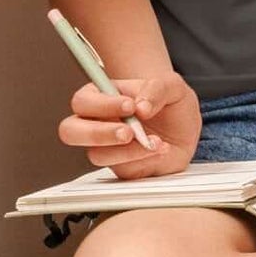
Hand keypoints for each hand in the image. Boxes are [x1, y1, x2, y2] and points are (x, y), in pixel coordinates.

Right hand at [58, 71, 201, 179]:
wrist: (185, 128)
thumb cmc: (169, 103)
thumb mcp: (171, 86)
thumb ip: (156, 89)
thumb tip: (141, 107)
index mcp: (101, 96)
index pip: (83, 101)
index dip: (101, 105)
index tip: (130, 105)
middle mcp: (97, 122)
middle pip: (70, 131)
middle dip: (98, 133)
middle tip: (128, 132)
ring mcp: (106, 148)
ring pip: (95, 155)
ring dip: (126, 151)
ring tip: (153, 142)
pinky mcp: (120, 167)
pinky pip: (121, 170)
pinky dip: (143, 160)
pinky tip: (160, 149)